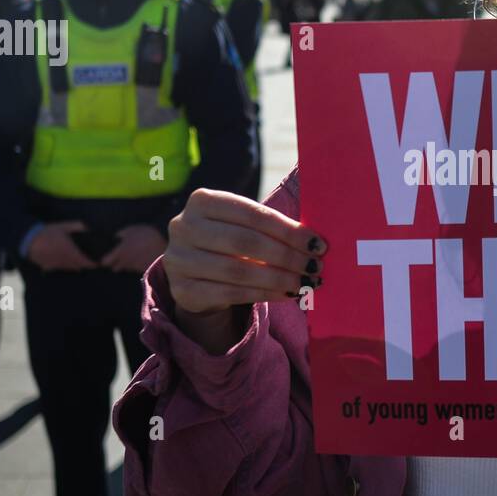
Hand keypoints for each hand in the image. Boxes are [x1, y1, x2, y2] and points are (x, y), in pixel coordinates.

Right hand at [27, 220, 99, 271]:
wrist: (28, 240)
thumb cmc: (47, 232)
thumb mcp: (63, 226)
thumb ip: (78, 226)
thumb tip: (88, 228)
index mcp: (71, 252)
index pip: (86, 263)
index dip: (93, 264)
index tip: (97, 262)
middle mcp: (65, 261)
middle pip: (79, 267)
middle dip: (84, 264)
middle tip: (88, 259)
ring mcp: (56, 266)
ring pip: (69, 269)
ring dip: (74, 265)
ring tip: (76, 258)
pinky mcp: (48, 267)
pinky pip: (59, 268)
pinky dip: (63, 265)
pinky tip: (61, 258)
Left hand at [100, 224, 166, 273]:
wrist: (165, 246)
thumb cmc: (146, 235)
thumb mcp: (132, 230)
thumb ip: (121, 234)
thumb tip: (116, 236)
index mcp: (120, 252)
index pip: (105, 262)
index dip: (104, 260)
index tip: (105, 257)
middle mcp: (125, 262)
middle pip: (115, 268)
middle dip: (115, 263)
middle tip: (119, 256)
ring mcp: (134, 267)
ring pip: (126, 268)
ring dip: (126, 264)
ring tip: (132, 255)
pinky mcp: (143, 269)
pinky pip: (135, 268)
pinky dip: (136, 264)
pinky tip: (141, 257)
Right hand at [163, 188, 324, 349]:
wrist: (196, 276)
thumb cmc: (230, 244)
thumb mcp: (243, 226)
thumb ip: (271, 226)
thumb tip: (316, 241)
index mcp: (202, 200)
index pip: (252, 214)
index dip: (288, 230)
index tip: (318, 244)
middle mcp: (183, 227)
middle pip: (245, 242)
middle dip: (286, 255)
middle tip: (315, 266)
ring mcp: (178, 260)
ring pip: (238, 271)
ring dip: (279, 278)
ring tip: (306, 282)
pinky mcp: (182, 290)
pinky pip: (231, 293)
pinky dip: (264, 294)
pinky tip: (287, 293)